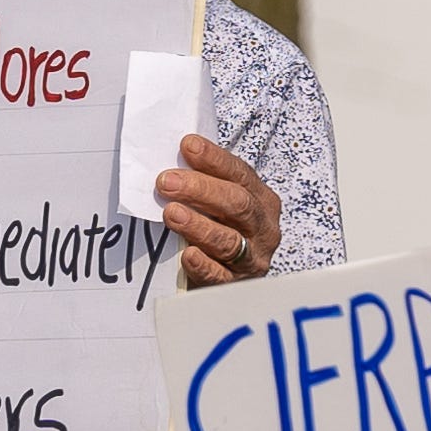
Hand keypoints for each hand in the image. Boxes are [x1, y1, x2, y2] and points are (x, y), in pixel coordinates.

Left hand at [155, 135, 280, 287]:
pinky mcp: (236, 285)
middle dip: (201, 190)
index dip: (214, 159)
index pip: (240, 174)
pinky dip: (203, 264)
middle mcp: (263, 228)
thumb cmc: (220, 230)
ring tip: (171, 213)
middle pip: (238, 204)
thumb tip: (172, 159)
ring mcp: (253, 258)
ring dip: (198, 225)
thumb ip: (205, 183)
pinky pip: (220, 275)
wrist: (229, 281)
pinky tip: (187, 254)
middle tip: (167, 182)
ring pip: (229, 240)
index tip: (187, 146)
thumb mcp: (220, 205)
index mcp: (261, 200)